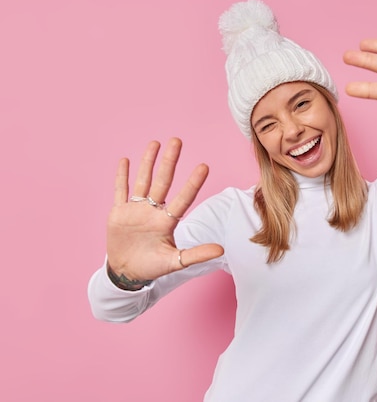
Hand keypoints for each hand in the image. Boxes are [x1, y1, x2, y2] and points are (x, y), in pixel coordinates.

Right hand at [106, 138, 223, 288]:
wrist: (127, 272)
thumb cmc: (153, 267)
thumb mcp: (175, 262)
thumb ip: (196, 254)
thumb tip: (221, 250)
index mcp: (167, 221)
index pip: (183, 198)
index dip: (193, 183)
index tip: (204, 166)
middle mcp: (153, 211)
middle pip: (163, 181)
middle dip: (170, 161)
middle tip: (177, 141)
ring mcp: (136, 210)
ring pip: (143, 181)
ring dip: (148, 162)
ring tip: (155, 143)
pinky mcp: (119, 213)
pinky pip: (120, 191)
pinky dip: (122, 177)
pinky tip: (125, 160)